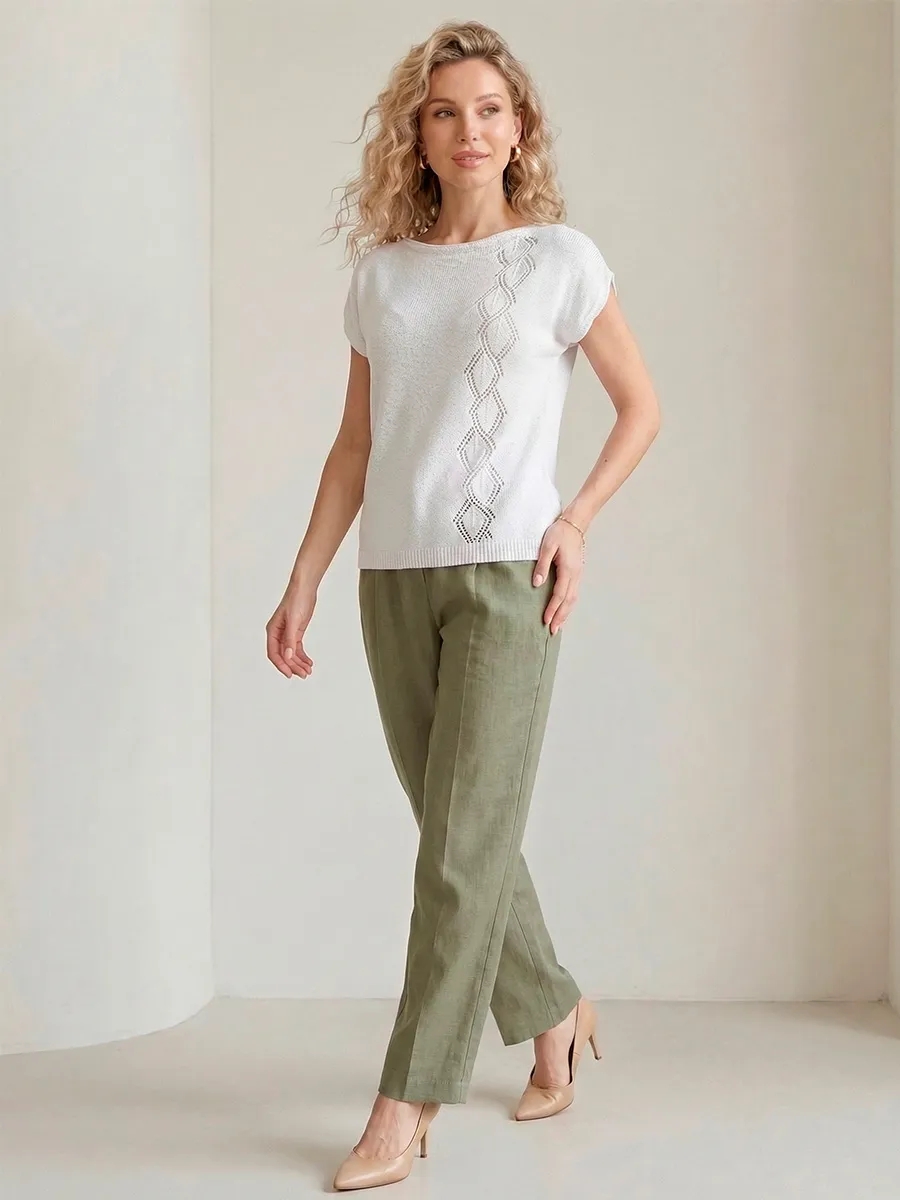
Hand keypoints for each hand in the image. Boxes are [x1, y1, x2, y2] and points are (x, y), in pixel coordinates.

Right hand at [266, 583, 316, 678]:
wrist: (305, 588)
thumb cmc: (296, 600)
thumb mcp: (294, 621)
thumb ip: (290, 640)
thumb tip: (288, 656)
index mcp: (272, 631)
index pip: (273, 653)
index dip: (281, 665)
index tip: (289, 674)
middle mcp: (278, 634)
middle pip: (283, 656)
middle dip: (293, 666)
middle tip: (303, 675)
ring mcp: (287, 634)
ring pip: (291, 654)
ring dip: (299, 663)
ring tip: (308, 671)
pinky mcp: (296, 632)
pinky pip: (297, 648)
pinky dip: (302, 656)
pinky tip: (309, 662)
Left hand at [533, 519, 584, 635]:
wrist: (574, 523)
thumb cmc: (559, 533)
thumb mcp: (547, 546)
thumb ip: (542, 565)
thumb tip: (536, 583)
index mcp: (568, 570)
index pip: (559, 594)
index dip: (552, 609)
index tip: (546, 620)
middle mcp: (575, 575)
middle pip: (568, 602)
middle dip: (560, 617)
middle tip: (552, 631)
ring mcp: (578, 575)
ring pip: (573, 599)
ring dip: (565, 614)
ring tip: (558, 626)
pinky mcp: (576, 574)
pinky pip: (573, 594)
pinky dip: (568, 605)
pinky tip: (563, 611)